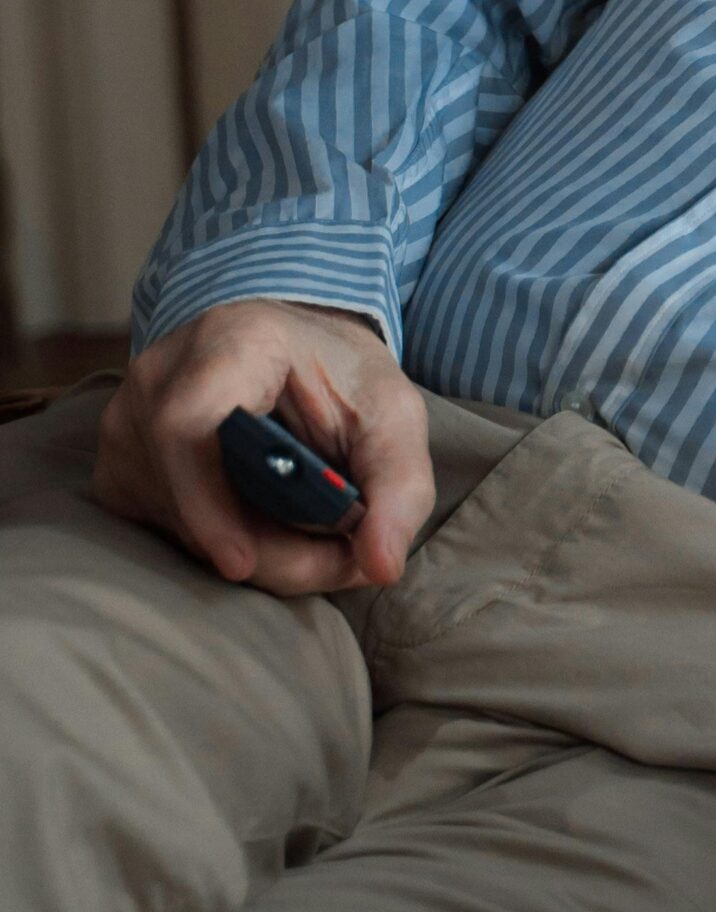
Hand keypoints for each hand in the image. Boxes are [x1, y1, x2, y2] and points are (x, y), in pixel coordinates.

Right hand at [93, 297, 433, 593]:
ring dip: (253, 553)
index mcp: (229, 342)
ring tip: (320, 538)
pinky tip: (272, 526)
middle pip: (187, 492)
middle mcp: (159, 378)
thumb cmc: (344, 377)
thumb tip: (381, 568)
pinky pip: (166, 529)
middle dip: (267, 550)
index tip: (242, 565)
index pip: (187, 425)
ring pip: (176, 523)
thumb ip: (401, 487)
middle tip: (341, 562)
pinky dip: (225, 544)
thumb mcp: (394, 416)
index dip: (209, 502)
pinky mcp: (119, 466)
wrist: (297, 351)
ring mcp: (126, 425)